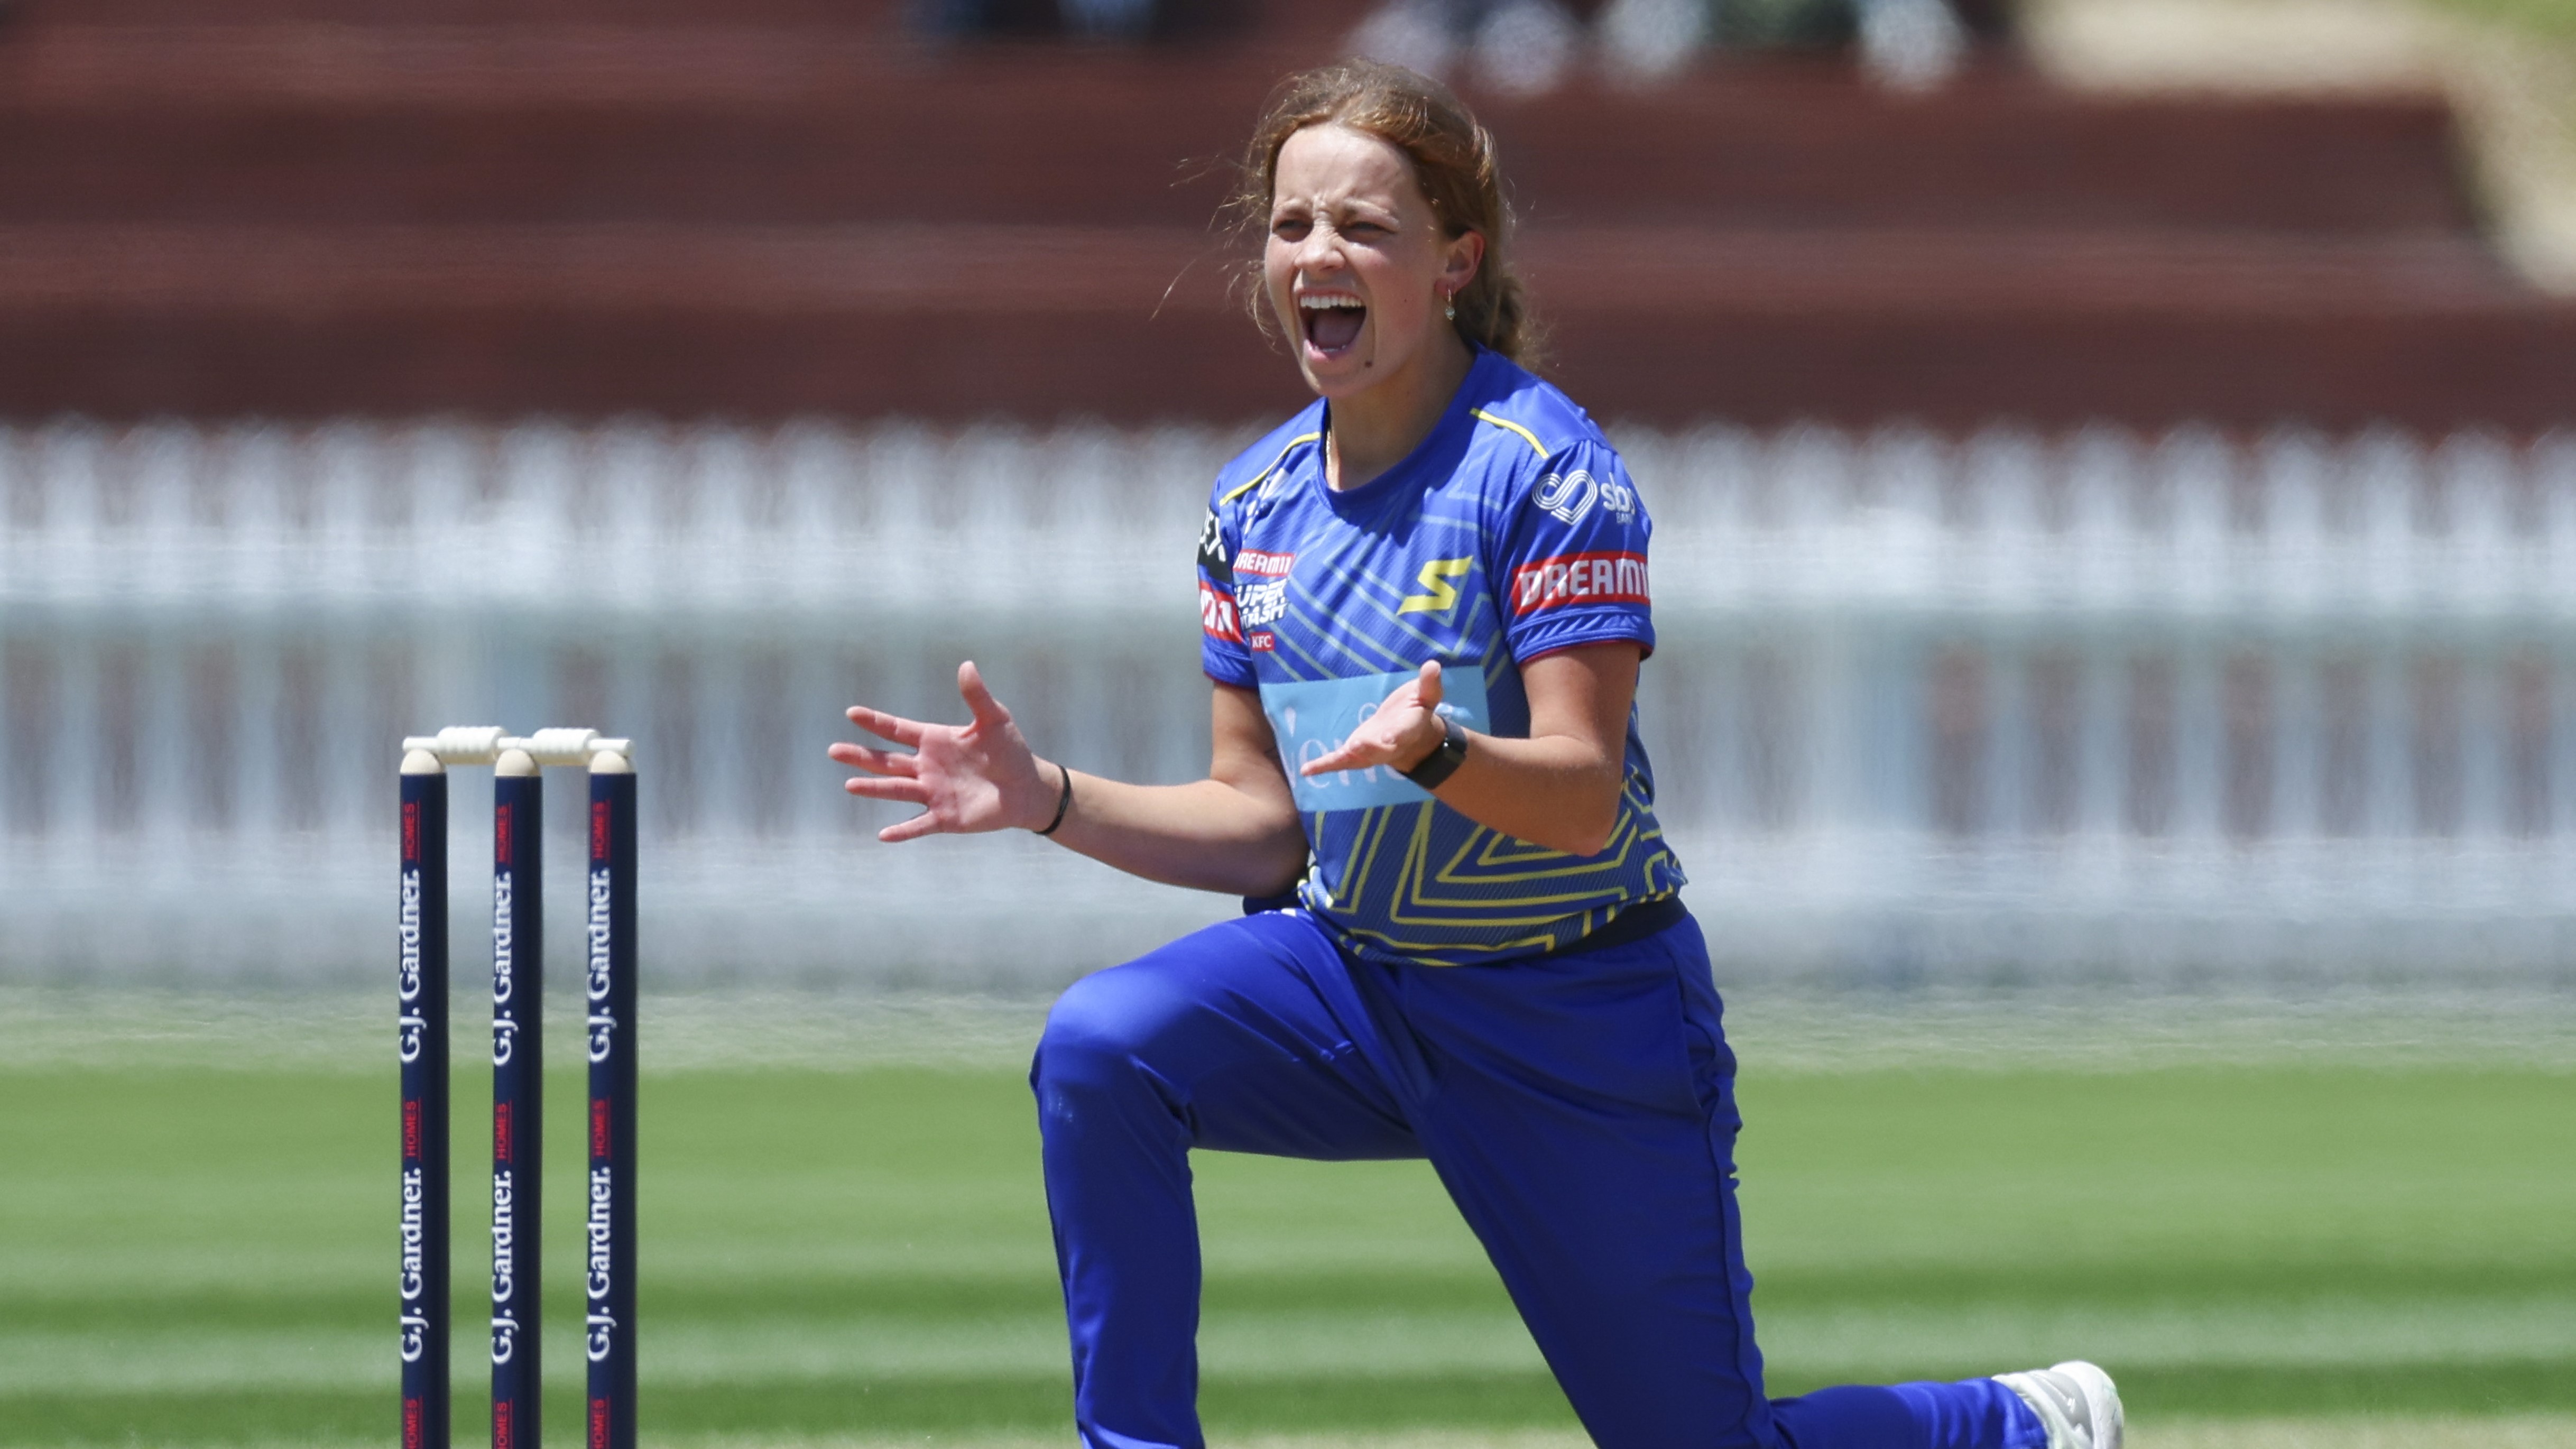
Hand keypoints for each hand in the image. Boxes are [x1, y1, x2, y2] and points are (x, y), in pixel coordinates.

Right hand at [829, 661, 1057, 842]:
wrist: (1027, 787)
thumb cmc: (1010, 750)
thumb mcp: (995, 719)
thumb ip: (977, 696)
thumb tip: (966, 665)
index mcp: (934, 740)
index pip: (898, 730)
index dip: (876, 721)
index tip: (851, 713)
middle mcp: (926, 767)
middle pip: (887, 761)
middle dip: (861, 756)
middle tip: (834, 750)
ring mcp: (933, 792)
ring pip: (897, 790)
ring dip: (874, 788)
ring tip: (850, 785)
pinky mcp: (945, 816)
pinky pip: (920, 824)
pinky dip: (903, 830)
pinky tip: (883, 835)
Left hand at [1300, 660, 1449, 778]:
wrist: (1413, 740)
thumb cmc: (1417, 711)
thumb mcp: (1427, 695)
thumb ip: (1429, 683)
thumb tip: (1433, 665)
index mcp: (1409, 729)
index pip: (1404, 731)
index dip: (1397, 735)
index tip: (1390, 737)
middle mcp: (1389, 746)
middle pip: (1380, 750)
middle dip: (1368, 749)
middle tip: (1356, 746)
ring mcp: (1371, 752)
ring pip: (1359, 758)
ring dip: (1345, 758)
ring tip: (1325, 763)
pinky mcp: (1356, 754)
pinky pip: (1340, 761)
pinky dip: (1324, 766)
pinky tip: (1306, 771)